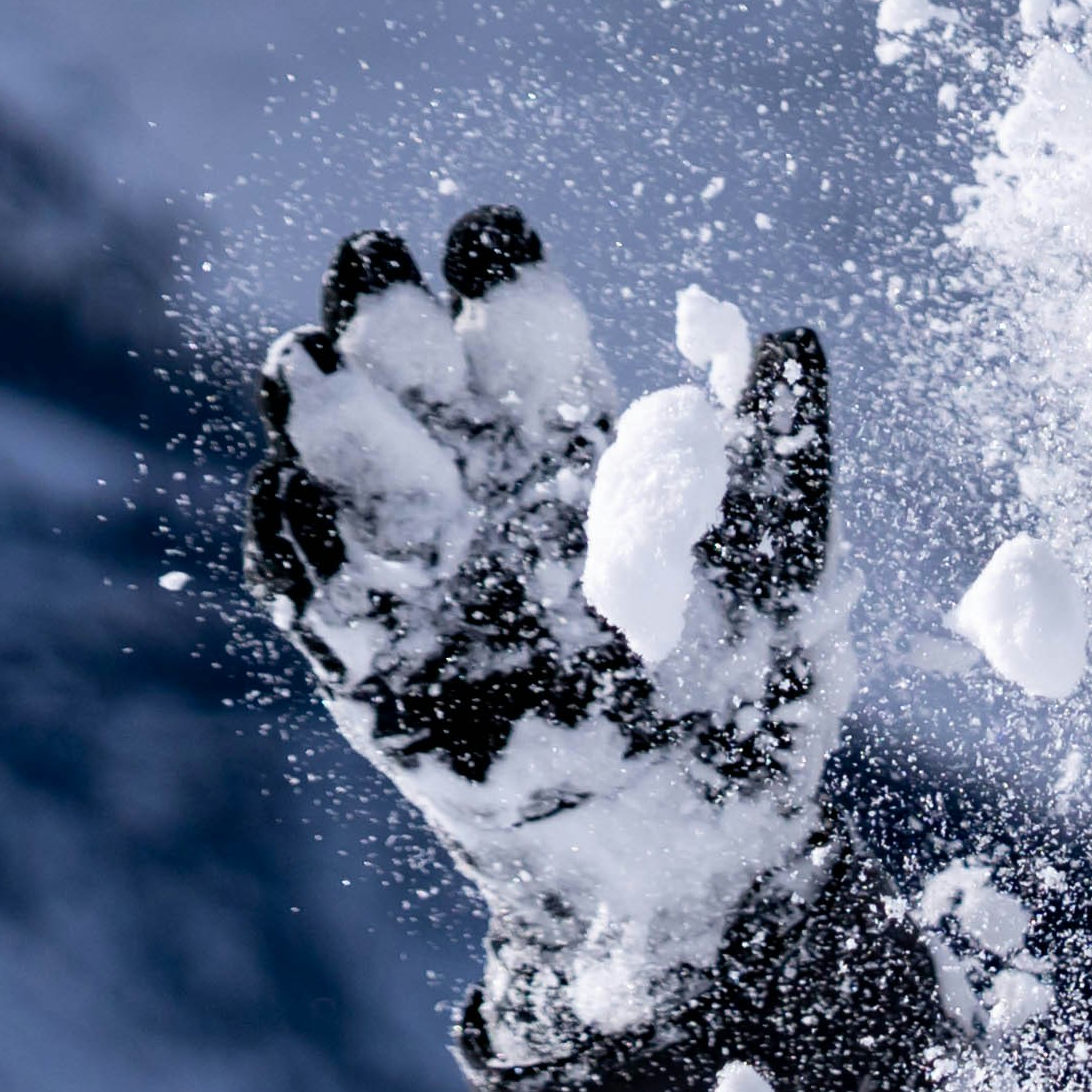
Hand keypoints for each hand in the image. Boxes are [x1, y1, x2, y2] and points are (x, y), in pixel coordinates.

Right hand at [246, 205, 847, 1024]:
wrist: (696, 855)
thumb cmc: (754, 701)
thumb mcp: (794, 581)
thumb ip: (786, 466)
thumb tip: (796, 336)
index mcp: (573, 444)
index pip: (523, 337)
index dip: (502, 284)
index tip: (489, 235)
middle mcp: (480, 491)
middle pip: (411, 378)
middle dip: (385, 319)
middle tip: (372, 264)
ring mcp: (415, 578)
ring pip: (347, 474)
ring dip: (327, 421)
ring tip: (309, 366)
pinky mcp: (369, 668)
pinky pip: (318, 597)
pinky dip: (303, 546)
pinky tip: (294, 496)